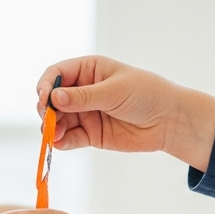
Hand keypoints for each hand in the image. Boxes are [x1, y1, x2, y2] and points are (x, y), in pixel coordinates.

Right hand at [35, 56, 214, 170]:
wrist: (170, 121)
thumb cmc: (147, 94)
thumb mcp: (114, 91)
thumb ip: (84, 97)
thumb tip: (55, 98)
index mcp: (89, 70)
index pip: (57, 74)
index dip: (47, 85)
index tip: (44, 98)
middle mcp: (83, 91)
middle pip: (54, 99)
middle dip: (47, 109)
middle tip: (48, 120)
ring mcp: (86, 113)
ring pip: (59, 120)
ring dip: (52, 128)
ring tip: (52, 135)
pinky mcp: (91, 134)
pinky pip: (70, 138)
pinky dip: (62, 141)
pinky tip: (59, 143)